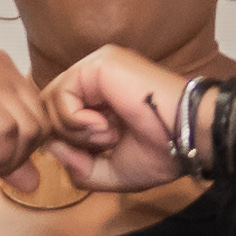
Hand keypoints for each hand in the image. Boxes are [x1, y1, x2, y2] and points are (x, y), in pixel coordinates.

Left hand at [41, 45, 203, 193]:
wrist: (186, 137)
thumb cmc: (161, 153)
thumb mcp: (110, 171)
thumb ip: (77, 165)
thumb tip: (50, 147)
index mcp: (100, 99)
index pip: (58, 115)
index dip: (64, 142)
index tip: (90, 157)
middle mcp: (96, 79)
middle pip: (49, 107)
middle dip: (67, 138)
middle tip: (101, 146)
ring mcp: (96, 68)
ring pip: (51, 101)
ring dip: (75, 131)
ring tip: (109, 136)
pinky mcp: (98, 64)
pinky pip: (62, 93)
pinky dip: (76, 119)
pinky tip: (104, 126)